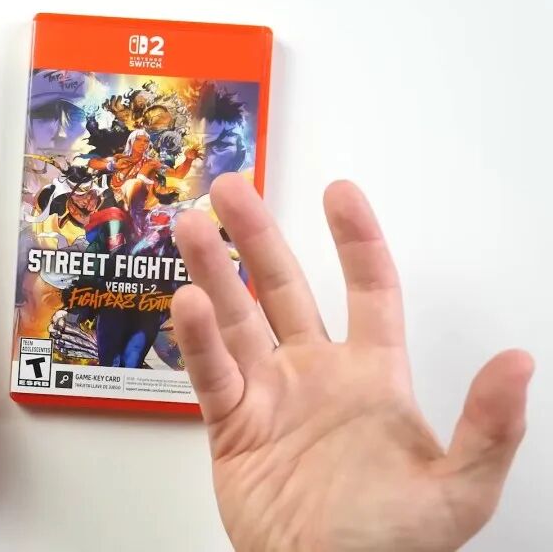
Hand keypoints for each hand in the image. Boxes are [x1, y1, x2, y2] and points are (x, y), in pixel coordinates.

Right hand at [172, 174, 532, 551]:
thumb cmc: (391, 544)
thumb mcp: (459, 492)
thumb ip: (488, 427)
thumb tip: (519, 361)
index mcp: (373, 376)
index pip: (368, 289)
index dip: (355, 239)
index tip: (340, 193)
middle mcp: (316, 374)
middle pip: (283, 288)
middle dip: (257, 237)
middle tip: (231, 190)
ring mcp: (270, 397)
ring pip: (237, 320)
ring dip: (213, 273)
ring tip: (191, 228)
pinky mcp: (232, 427)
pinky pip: (212, 375)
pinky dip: (198, 341)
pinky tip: (188, 304)